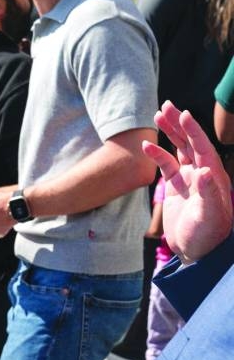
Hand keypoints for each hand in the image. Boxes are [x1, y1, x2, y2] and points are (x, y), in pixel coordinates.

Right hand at [143, 100, 232, 263]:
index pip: (202, 148)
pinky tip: (146, 146)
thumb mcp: (209, 216)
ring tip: (157, 115)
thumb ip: (207, 193)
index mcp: (213, 177)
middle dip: (178, 124)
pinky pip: (167, 166)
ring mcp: (189, 181)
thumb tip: (203, 170)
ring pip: (179, 150)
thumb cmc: (208, 236)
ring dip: (169, 133)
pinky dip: (157, 155)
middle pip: (190, 142)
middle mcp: (203, 174)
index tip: (183, 114)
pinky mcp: (177, 189)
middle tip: (165, 105)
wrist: (199, 253)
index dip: (193, 131)